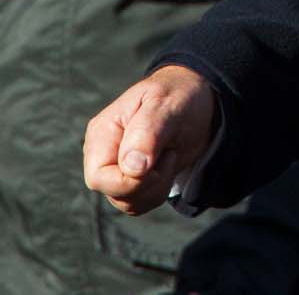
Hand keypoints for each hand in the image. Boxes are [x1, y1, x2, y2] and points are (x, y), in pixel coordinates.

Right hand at [83, 66, 217, 215]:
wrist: (199, 99)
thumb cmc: (179, 95)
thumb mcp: (166, 105)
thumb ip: (147, 133)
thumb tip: (131, 168)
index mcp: (102, 134)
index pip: (99, 177)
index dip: (128, 182)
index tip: (156, 163)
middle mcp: (105, 154)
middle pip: (113, 194)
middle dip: (148, 184)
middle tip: (169, 154)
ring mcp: (117, 168)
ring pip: (128, 202)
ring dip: (157, 188)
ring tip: (169, 154)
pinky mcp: (134, 179)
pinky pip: (140, 203)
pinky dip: (159, 191)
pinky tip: (168, 164)